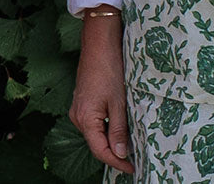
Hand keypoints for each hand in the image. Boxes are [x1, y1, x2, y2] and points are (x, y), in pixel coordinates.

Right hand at [71, 9, 136, 174]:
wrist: (99, 45)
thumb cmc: (109, 71)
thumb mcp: (119, 103)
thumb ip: (118, 130)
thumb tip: (120, 153)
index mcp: (85, 119)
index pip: (100, 150)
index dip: (117, 162)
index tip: (134, 168)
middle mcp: (78, 117)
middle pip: (96, 144)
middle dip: (115, 154)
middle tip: (136, 160)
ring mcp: (79, 110)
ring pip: (96, 134)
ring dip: (112, 142)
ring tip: (131, 147)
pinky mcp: (84, 103)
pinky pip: (95, 124)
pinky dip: (107, 130)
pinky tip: (121, 130)